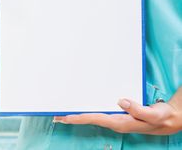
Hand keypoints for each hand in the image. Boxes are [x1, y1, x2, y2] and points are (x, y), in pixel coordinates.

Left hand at [53, 95, 181, 134]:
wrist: (168, 120)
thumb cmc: (161, 117)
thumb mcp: (153, 114)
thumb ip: (138, 109)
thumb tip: (120, 101)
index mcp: (120, 123)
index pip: (95, 119)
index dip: (79, 117)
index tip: (65, 116)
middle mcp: (115, 122)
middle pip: (89, 119)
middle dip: (72, 118)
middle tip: (55, 116)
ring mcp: (115, 119)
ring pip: (92, 116)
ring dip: (77, 115)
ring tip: (61, 113)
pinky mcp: (117, 114)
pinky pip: (98, 112)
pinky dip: (87, 110)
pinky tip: (81, 108)